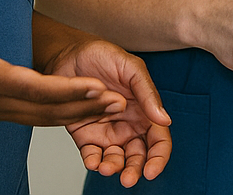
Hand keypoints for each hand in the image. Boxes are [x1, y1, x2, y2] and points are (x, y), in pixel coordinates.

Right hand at [0, 0, 121, 124]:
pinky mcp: (1, 111)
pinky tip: (87, 110)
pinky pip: (38, 118)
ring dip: (80, 115)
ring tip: (114, 108)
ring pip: (44, 118)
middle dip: (84, 106)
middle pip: (45, 110)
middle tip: (120, 102)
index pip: (31, 87)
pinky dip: (65, 116)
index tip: (94, 85)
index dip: (64, 89)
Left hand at [41, 39, 172, 186]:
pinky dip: (93, 162)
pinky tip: (93, 161)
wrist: (68, 53)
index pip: (158, 139)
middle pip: (138, 155)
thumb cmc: (102, 56)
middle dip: (135, 170)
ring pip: (116, 158)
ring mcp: (106, 131)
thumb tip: (164, 119)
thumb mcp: (131, 68)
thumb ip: (148, 93)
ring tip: (107, 168)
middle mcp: (128, 124)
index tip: (152, 170)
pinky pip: (91, 154)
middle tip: (129, 178)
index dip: (158, 157)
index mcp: (144, 110)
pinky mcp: (85, 134)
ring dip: (114, 167)